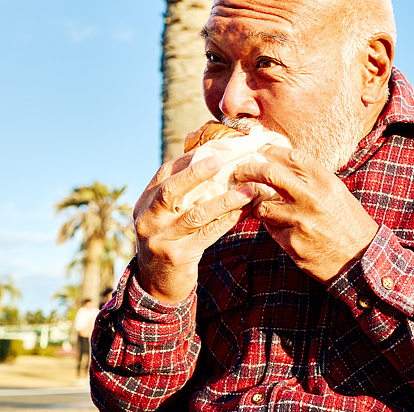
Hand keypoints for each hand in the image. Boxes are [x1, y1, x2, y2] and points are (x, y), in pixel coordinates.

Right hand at [133, 153, 254, 302]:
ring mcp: (161, 238)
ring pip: (196, 214)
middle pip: (171, 190)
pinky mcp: (177, 255)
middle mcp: (148, 219)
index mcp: (145, 202)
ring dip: (225, 200)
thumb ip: (182, 194)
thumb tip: (217, 163)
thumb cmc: (170, 240)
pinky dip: (228, 220)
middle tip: (221, 161)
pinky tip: (244, 212)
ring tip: (248, 190)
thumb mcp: (166, 215)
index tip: (214, 149)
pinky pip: (208, 234)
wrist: (156, 283)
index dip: (189, 159)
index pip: (165, 172)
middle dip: (197, 173)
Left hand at [233, 146, 378, 284]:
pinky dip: (271, 225)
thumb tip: (285, 167)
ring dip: (257, 204)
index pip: (292, 157)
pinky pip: (270, 229)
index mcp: (325, 183)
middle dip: (249, 170)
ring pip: (262, 205)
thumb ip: (313, 180)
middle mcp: (311, 199)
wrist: (360, 258)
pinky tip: (280, 226)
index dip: (272, 150)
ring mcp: (299, 221)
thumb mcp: (337, 194)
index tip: (262, 151)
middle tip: (241, 171)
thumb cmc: (349, 223)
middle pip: (269, 174)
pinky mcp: (291, 242)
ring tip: (260, 204)